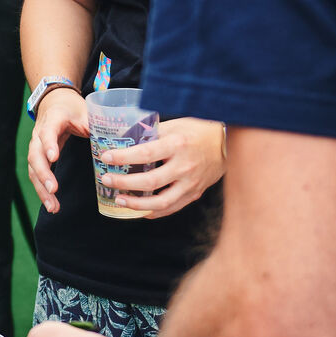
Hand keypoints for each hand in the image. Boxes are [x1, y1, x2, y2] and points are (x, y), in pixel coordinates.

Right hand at [26, 87, 87, 210]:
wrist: (54, 101)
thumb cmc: (72, 108)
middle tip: (54, 190)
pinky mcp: (38, 156)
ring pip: (33, 169)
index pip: (47, 132)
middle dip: (43, 174)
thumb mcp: (86, 112)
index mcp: (53, 119)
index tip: (54, 157)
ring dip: (42, 189)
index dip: (49, 144)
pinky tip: (52, 204)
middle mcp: (39, 133)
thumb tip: (118, 142)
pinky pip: (36, 174)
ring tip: (53, 207)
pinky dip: (42, 190)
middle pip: (36, 155)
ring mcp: (36, 146)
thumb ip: (97, 126)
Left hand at [98, 117, 225, 217]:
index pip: (145, 153)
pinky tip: (140, 210)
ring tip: (119, 200)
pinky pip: (172, 207)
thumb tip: (126, 138)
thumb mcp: (175, 125)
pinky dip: (154, 211)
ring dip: (136, 204)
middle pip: (149, 181)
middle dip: (124, 183)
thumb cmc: (199, 131)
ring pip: (161, 202)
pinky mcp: (195, 193)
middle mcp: (184, 166)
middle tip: (106, 180)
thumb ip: (153, 132)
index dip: (124, 157)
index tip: (106, 157)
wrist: (229, 143)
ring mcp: (191, 183)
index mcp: (178, 144)